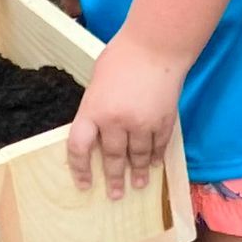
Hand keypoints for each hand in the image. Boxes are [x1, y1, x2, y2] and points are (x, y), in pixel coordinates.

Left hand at [66, 34, 183, 200]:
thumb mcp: (97, 82)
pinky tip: (154, 164)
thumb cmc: (122, 57)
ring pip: (139, 156)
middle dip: (114, 178)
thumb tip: (98, 128)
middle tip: (115, 195)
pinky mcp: (163, 122)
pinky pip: (158, 146)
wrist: (156, 46)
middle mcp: (116, 122)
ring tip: (139, 185)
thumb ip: (96, 107)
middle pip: (113, 157)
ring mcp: (142, 124)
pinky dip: (156, 156)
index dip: (79, 169)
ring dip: (139, 172)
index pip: (79, 148)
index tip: (84, 184)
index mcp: (93, 110)